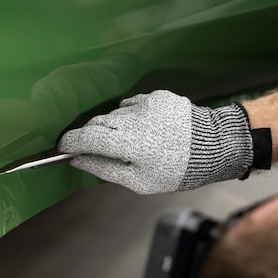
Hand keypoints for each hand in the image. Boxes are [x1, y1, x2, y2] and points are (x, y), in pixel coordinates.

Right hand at [58, 90, 253, 193]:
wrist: (215, 145)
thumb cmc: (177, 170)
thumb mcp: (139, 181)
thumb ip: (105, 169)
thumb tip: (78, 160)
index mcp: (127, 143)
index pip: (84, 137)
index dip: (69, 143)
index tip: (62, 148)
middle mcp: (132, 118)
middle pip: (96, 123)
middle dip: (90, 136)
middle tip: (97, 150)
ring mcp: (144, 103)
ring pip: (114, 114)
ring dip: (113, 126)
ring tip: (131, 142)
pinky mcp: (157, 96)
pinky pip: (133, 105)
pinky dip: (132, 116)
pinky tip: (148, 129)